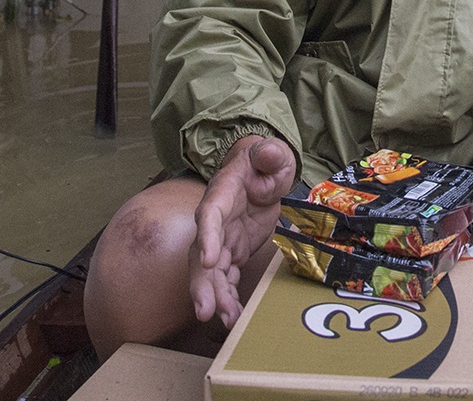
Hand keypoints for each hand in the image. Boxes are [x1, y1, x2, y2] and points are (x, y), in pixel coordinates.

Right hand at [189, 135, 295, 325]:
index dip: (208, 237)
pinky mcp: (232, 253)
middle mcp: (215, 221)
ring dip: (216, 297)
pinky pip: (226, 279)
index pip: (210, 215)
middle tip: (206, 310)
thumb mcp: (272, 153)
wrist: (262, 174)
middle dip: (202, 283)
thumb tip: (270, 153)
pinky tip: (234, 317)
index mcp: (222, 194)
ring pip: (211, 273)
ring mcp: (222, 240)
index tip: (209, 259)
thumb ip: (270, 154)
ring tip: (226, 320)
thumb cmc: (264, 163)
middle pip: (201, 254)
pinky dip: (228, 297)